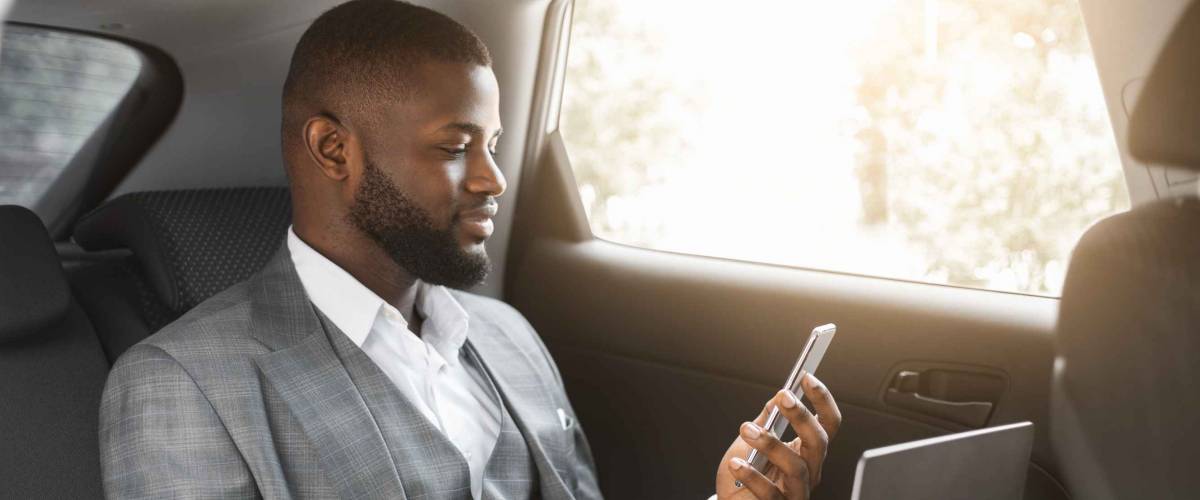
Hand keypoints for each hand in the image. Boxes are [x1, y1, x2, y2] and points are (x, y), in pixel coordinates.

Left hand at [715, 373, 841, 499]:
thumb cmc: (744, 475)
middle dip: (802, 416)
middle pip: (818, 441)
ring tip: (746, 429)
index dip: (822, 400)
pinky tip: (737, 463)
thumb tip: (779, 395)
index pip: (828, 424)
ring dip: (771, 444)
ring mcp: (797, 492)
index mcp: (807, 452)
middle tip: (783, 397)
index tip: (806, 377)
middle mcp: (809, 471)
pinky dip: (752, 476)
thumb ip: (767, 419)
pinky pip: (771, 493)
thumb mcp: (753, 441)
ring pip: (796, 467)